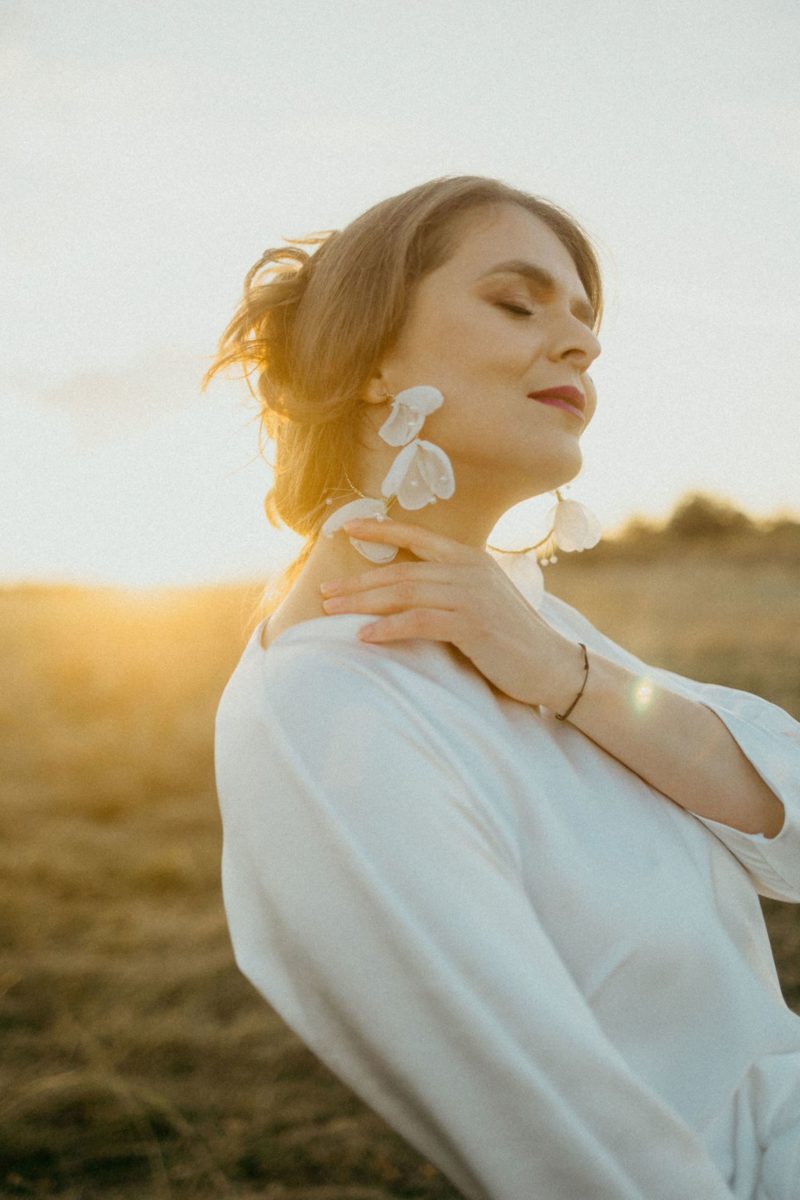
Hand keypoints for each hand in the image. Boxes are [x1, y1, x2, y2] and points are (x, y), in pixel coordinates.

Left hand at [319, 517, 583, 710]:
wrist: (553, 665)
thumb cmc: (513, 638)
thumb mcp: (482, 601)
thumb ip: (451, 588)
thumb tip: (408, 591)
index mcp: (470, 559)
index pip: (418, 537)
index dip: (381, 530)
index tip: (347, 528)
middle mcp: (469, 570)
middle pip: (401, 571)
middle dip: (358, 582)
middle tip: (325, 592)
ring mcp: (471, 595)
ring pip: (404, 593)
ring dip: (363, 603)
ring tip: (332, 611)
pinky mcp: (472, 624)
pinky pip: (419, 621)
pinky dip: (388, 628)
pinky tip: (364, 636)